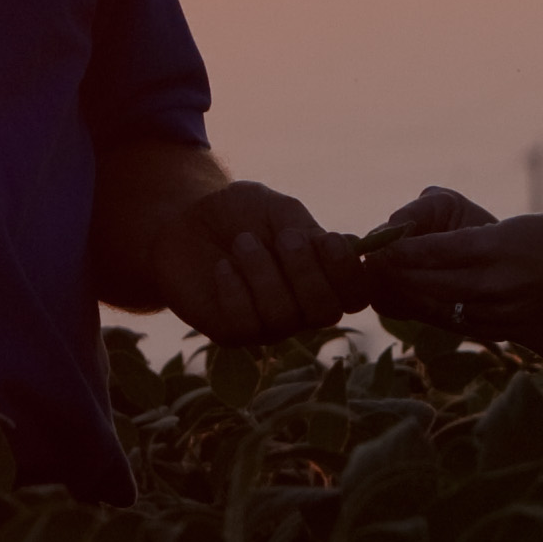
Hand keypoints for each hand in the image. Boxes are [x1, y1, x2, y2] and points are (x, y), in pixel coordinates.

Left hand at [159, 180, 360, 346]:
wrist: (184, 221)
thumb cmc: (238, 213)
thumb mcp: (275, 208)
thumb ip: (305, 227)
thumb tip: (340, 246)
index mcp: (323, 277)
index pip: (357, 295)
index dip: (349, 274)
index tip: (328, 240)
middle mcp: (302, 308)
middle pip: (326, 313)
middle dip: (306, 273)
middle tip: (284, 237)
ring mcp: (269, 325)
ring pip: (283, 317)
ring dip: (264, 273)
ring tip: (243, 242)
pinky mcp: (232, 334)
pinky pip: (246, 324)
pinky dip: (235, 290)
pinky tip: (223, 267)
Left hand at [359, 197, 542, 351]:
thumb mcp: (519, 226)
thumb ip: (475, 239)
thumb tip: (431, 242)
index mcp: (500, 248)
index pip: (433, 252)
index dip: (397, 251)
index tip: (372, 245)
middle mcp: (498, 283)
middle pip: (428, 284)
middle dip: (394, 276)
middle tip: (366, 267)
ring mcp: (504, 311)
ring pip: (440, 306)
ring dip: (411, 295)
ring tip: (385, 283)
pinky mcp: (511, 328)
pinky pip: (462, 321)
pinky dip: (438, 310)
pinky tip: (423, 301)